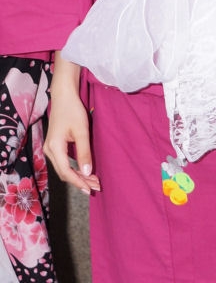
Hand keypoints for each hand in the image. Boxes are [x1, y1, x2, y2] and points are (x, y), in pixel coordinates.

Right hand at [43, 52, 100, 194]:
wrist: (64, 96)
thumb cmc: (73, 110)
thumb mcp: (81, 131)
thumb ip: (84, 152)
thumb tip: (88, 172)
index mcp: (54, 148)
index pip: (66, 172)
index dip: (79, 182)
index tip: (91, 189)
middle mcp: (49, 150)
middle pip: (64, 173)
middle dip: (80, 181)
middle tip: (96, 186)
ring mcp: (51, 148)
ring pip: (64, 168)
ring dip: (78, 175)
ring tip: (93, 180)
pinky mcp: (55, 145)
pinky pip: (63, 162)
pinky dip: (74, 167)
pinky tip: (85, 170)